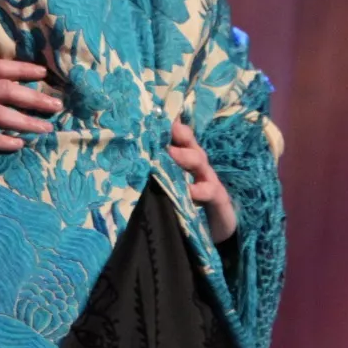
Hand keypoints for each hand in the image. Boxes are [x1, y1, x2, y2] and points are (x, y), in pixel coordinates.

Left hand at [167, 120, 236, 242]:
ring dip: (187, 156)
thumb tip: (128, 162)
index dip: (170, 127)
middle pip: (190, 145)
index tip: (156, 116)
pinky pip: (211, 190)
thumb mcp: (170, 188)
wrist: (214, 231)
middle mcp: (197, 166)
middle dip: (180, 135)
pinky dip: (201, 190)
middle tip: (168, 130)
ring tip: (172, 154)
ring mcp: (209, 180)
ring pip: (200, 161)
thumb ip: (156, 174)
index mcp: (184, 160)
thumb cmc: (186, 205)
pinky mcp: (219, 199)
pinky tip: (191, 191)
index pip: (178, 139)